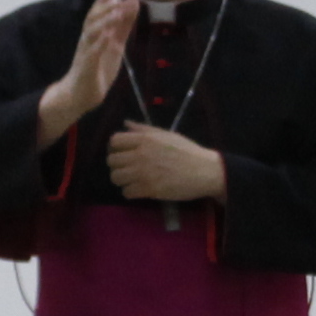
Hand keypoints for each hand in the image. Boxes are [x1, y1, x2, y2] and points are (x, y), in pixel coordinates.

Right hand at [40, 0, 137, 144]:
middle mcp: (87, 40)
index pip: (97, 13)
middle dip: (104, 7)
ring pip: (92, 33)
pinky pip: (92, 53)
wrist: (81, 94)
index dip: (103, 1)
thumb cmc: (97, 67)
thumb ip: (123, 26)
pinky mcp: (87, 66)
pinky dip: (100, 43)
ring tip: (116, 12)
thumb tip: (132, 4)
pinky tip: (108, 36)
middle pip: (93, 19)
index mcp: (94, 35)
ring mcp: (86, 53)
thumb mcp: (115, 44)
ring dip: (104, 21)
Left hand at [105, 124, 225, 207]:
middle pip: (112, 160)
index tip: (122, 153)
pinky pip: (126, 192)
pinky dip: (130, 192)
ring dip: (121, 179)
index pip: (115, 141)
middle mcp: (140, 154)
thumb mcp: (166, 134)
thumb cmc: (187, 151)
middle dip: (117, 165)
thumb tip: (126, 124)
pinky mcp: (148, 189)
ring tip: (131, 180)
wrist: (204, 171)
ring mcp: (143, 173)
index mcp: (145, 139)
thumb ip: (144, 129)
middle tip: (126, 168)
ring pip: (116, 177)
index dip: (115, 148)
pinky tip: (138, 189)